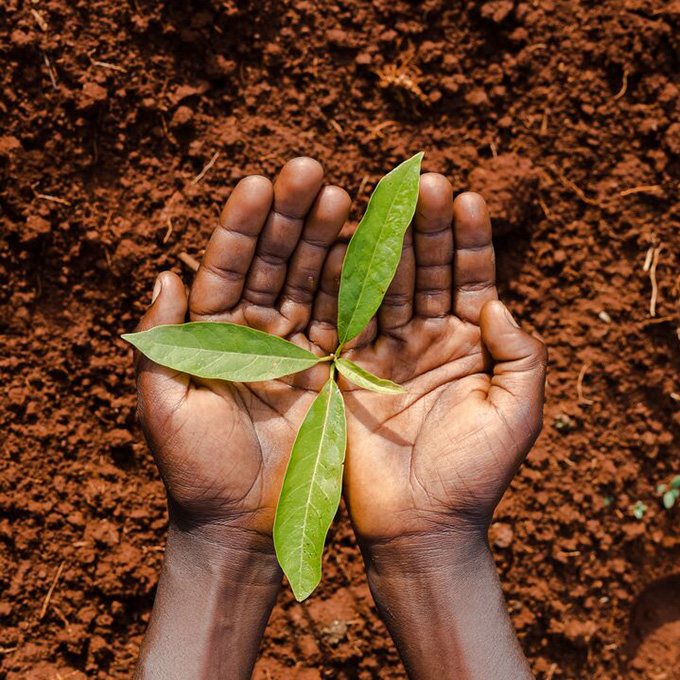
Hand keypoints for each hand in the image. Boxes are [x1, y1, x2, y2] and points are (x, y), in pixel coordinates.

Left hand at [132, 158, 350, 678]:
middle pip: (271, 263)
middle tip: (312, 171)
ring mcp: (294, 349)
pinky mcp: (329, 371)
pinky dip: (352, 285)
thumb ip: (162, 342)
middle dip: (290, 218)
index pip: (225, 267)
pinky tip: (366, 247)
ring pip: (309, 283)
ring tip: (342, 197)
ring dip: (324, 241)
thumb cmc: (200, 473)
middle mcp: (253, 335)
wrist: (244, 526)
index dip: (242, 226)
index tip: (262, 183)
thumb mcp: (167, 409)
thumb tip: (165, 273)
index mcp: (211, 336)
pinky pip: (342, 319)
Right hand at [319, 174, 545, 678]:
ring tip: (386, 196)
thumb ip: (522, 355)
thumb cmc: (474, 475)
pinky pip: (348, 319)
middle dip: (427, 228)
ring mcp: (385, 353)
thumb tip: (500, 300)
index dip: (471, 240)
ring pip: (388, 287)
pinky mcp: (348, 370)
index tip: (466, 197)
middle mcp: (428, 342)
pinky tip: (346, 242)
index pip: (473, 280)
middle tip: (424, 181)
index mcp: (471, 348)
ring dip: (388, 243)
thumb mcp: (518, 413)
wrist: (419, 526)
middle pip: (429, 273)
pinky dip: (347, 283)